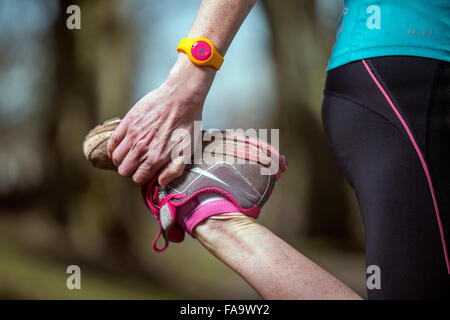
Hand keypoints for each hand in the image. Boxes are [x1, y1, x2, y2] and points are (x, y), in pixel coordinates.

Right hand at [107, 54, 215, 185]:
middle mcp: (141, 149)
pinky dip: (113, 148)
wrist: (182, 97)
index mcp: (156, 158)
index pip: (138, 178)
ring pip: (116, 158)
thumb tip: (161, 182)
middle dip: (130, 171)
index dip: (141, 178)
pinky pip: (112, 141)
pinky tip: (119, 148)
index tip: (145, 173)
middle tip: (137, 165)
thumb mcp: (188, 151)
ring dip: (121, 160)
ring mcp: (132, 136)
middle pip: (124, 170)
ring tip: (129, 156)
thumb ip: (174, 169)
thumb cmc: (188, 124)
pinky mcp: (127, 123)